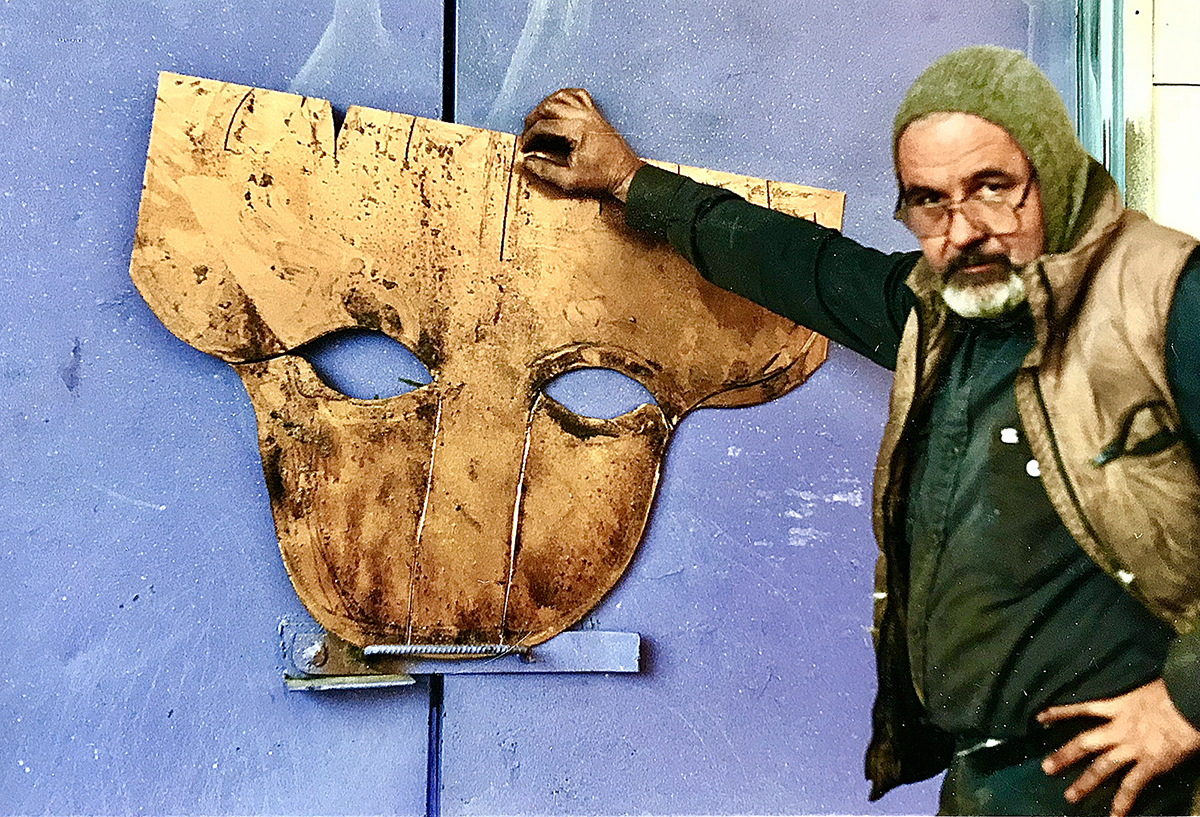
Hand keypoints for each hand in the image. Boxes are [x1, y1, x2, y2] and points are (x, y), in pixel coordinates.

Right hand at [519, 88, 643, 200]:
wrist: (624, 175)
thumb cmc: (601, 177)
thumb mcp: (569, 180)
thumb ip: (545, 170)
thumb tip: (527, 162)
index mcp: (577, 130)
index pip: (544, 125)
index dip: (530, 137)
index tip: (525, 148)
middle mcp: (584, 116)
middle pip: (549, 106)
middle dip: (533, 119)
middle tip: (527, 133)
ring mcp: (591, 113)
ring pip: (561, 96)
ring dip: (545, 105)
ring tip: (537, 119)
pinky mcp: (595, 114)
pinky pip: (577, 95)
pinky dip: (564, 96)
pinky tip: (557, 105)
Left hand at [1038, 679, 1199, 815]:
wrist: (1192, 701)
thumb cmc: (1173, 692)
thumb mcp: (1144, 689)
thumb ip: (1131, 700)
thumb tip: (1131, 700)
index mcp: (1118, 706)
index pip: (1082, 708)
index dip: (1060, 713)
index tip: (1039, 718)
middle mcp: (1119, 728)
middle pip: (1085, 743)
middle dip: (1064, 756)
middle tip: (1045, 768)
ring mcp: (1132, 748)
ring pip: (1102, 767)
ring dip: (1085, 783)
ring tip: (1069, 796)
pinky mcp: (1150, 764)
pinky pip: (1132, 786)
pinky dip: (1123, 802)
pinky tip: (1114, 816)